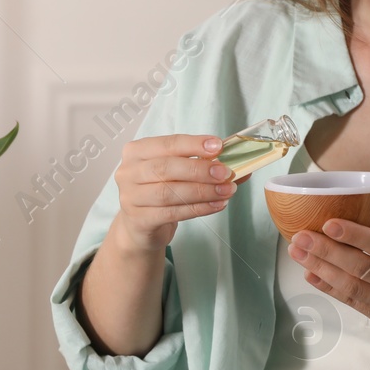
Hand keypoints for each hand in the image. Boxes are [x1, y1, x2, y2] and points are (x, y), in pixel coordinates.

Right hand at [111, 133, 236, 251]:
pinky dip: (198, 209)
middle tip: (225, 173)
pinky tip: (216, 205)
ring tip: (226, 191)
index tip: (218, 146)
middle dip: (199, 170)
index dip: (193, 144)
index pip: (167, 143)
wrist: (141, 226)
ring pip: (169, 192)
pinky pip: (172, 213)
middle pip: (166, 167)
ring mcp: (130, 197)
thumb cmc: (160, 191)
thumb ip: (204, 165)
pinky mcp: (138, 220)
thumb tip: (242, 165)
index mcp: (137, 151)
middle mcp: (128, 172)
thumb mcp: (178, 173)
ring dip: (202, 191)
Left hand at [286, 218, 369, 356]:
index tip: (330, 223)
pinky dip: (330, 289)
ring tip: (298, 253)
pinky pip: (353, 303)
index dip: (355, 235)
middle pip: (361, 267)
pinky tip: (312, 275)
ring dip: (321, 268)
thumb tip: (366, 223)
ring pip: (352, 286)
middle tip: (300, 236)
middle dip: (326, 251)